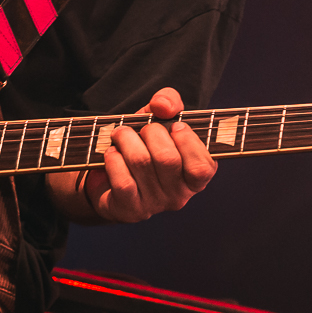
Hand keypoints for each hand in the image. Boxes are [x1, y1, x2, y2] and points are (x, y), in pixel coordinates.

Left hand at [68, 87, 216, 223]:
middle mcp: (179, 196)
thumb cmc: (142, 144)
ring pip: (141, 163)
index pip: (203, 166)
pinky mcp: (130, 210)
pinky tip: (112, 153)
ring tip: (121, 134)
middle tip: (142, 129)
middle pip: (167, 159)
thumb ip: (169, 102)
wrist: (108, 176)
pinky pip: (123, 180)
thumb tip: (163, 106)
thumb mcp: (159, 118)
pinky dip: (113, 159)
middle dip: (151, 132)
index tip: (175, 126)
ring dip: (126, 139)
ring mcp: (154, 205)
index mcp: (196, 177)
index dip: (187, 140)